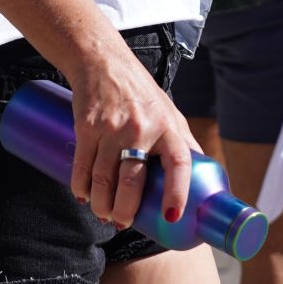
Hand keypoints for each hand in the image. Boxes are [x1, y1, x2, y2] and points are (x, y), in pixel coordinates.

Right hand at [68, 51, 198, 228]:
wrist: (103, 61)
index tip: (171, 216)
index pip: (179, 164)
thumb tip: (202, 181)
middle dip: (125, 211)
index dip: (177, 192)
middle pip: (132, 181)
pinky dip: (81, 187)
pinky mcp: (87, 126)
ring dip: (101, 204)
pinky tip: (83, 195)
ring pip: (103, 180)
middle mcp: (142, 128)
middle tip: (122, 222)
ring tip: (103, 213)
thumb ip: (184, 145)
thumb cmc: (140, 91)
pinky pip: (82, 166)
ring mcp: (112, 128)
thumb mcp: (170, 113)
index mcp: (169, 127)